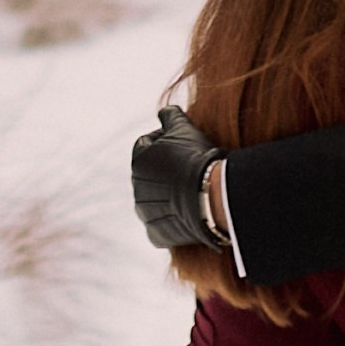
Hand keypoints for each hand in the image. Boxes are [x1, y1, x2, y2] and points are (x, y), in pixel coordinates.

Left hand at [132, 105, 220, 250]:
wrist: (209, 196)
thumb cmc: (196, 158)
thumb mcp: (184, 127)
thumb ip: (170, 115)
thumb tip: (164, 112)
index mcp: (138, 160)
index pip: (146, 144)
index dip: (165, 140)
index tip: (183, 144)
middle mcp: (136, 188)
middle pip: (150, 174)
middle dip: (165, 170)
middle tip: (190, 169)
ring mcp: (145, 213)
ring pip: (155, 200)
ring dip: (168, 195)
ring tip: (191, 192)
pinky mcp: (156, 233)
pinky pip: (162, 225)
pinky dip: (172, 220)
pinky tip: (189, 214)